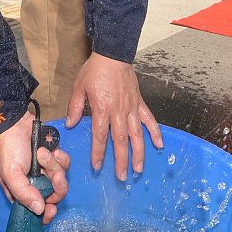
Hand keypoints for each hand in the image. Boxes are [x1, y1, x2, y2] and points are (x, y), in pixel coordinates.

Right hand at [0, 111, 70, 224]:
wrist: (17, 123)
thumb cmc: (10, 149)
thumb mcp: (11, 174)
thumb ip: (23, 193)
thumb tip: (39, 210)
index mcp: (23, 192)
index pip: (38, 211)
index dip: (46, 214)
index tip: (51, 210)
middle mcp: (36, 185)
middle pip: (55, 196)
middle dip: (56, 186)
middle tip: (54, 174)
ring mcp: (46, 172)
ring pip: (61, 179)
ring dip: (54, 166)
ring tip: (43, 153)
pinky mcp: (55, 159)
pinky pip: (65, 164)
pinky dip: (60, 157)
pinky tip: (51, 149)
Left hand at [65, 53, 163, 180]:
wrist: (113, 54)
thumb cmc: (95, 70)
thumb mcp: (79, 87)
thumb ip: (75, 108)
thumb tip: (71, 124)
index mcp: (102, 109)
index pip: (100, 137)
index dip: (99, 153)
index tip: (97, 167)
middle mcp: (119, 111)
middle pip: (121, 141)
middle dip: (121, 161)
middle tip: (121, 177)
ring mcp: (132, 108)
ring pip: (137, 134)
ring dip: (139, 153)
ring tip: (139, 169)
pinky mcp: (139, 102)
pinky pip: (149, 119)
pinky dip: (155, 132)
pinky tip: (159, 145)